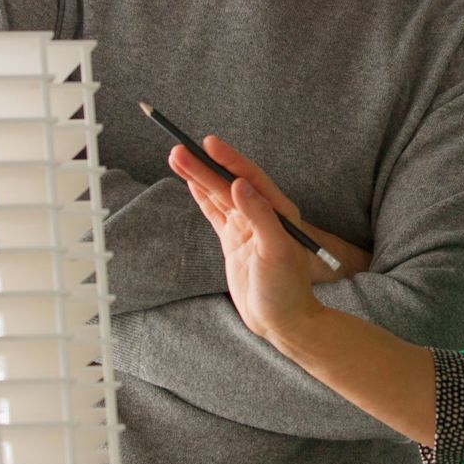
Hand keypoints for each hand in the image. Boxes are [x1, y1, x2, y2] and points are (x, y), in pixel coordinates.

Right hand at [167, 136, 352, 342]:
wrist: (281, 320)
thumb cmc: (287, 288)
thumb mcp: (276, 251)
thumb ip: (260, 216)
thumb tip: (239, 185)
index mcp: (278, 211)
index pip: (250, 177)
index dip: (229, 160)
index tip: (208, 143)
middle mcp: (262, 214)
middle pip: (228, 183)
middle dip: (204, 166)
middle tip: (178, 149)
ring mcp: (245, 227)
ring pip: (218, 195)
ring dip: (199, 177)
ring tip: (176, 157)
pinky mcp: (233, 240)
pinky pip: (215, 212)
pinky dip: (202, 197)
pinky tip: (190, 182)